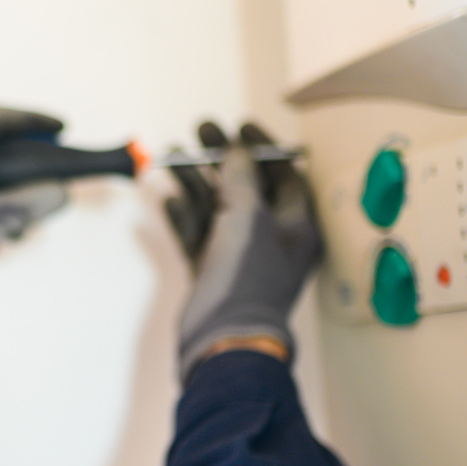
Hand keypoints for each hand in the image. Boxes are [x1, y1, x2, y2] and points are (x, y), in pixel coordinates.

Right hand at [164, 121, 322, 380]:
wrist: (223, 339)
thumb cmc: (247, 282)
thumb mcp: (248, 216)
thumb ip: (242, 177)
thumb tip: (238, 151)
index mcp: (296, 227)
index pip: (284, 175)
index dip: (263, 148)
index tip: (240, 126)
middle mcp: (272, 240)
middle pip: (247, 187)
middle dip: (223, 158)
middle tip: (201, 132)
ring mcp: (240, 257)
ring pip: (219, 208)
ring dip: (198, 180)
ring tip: (174, 156)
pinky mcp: (213, 273)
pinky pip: (199, 235)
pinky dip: (185, 215)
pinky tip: (170, 197)